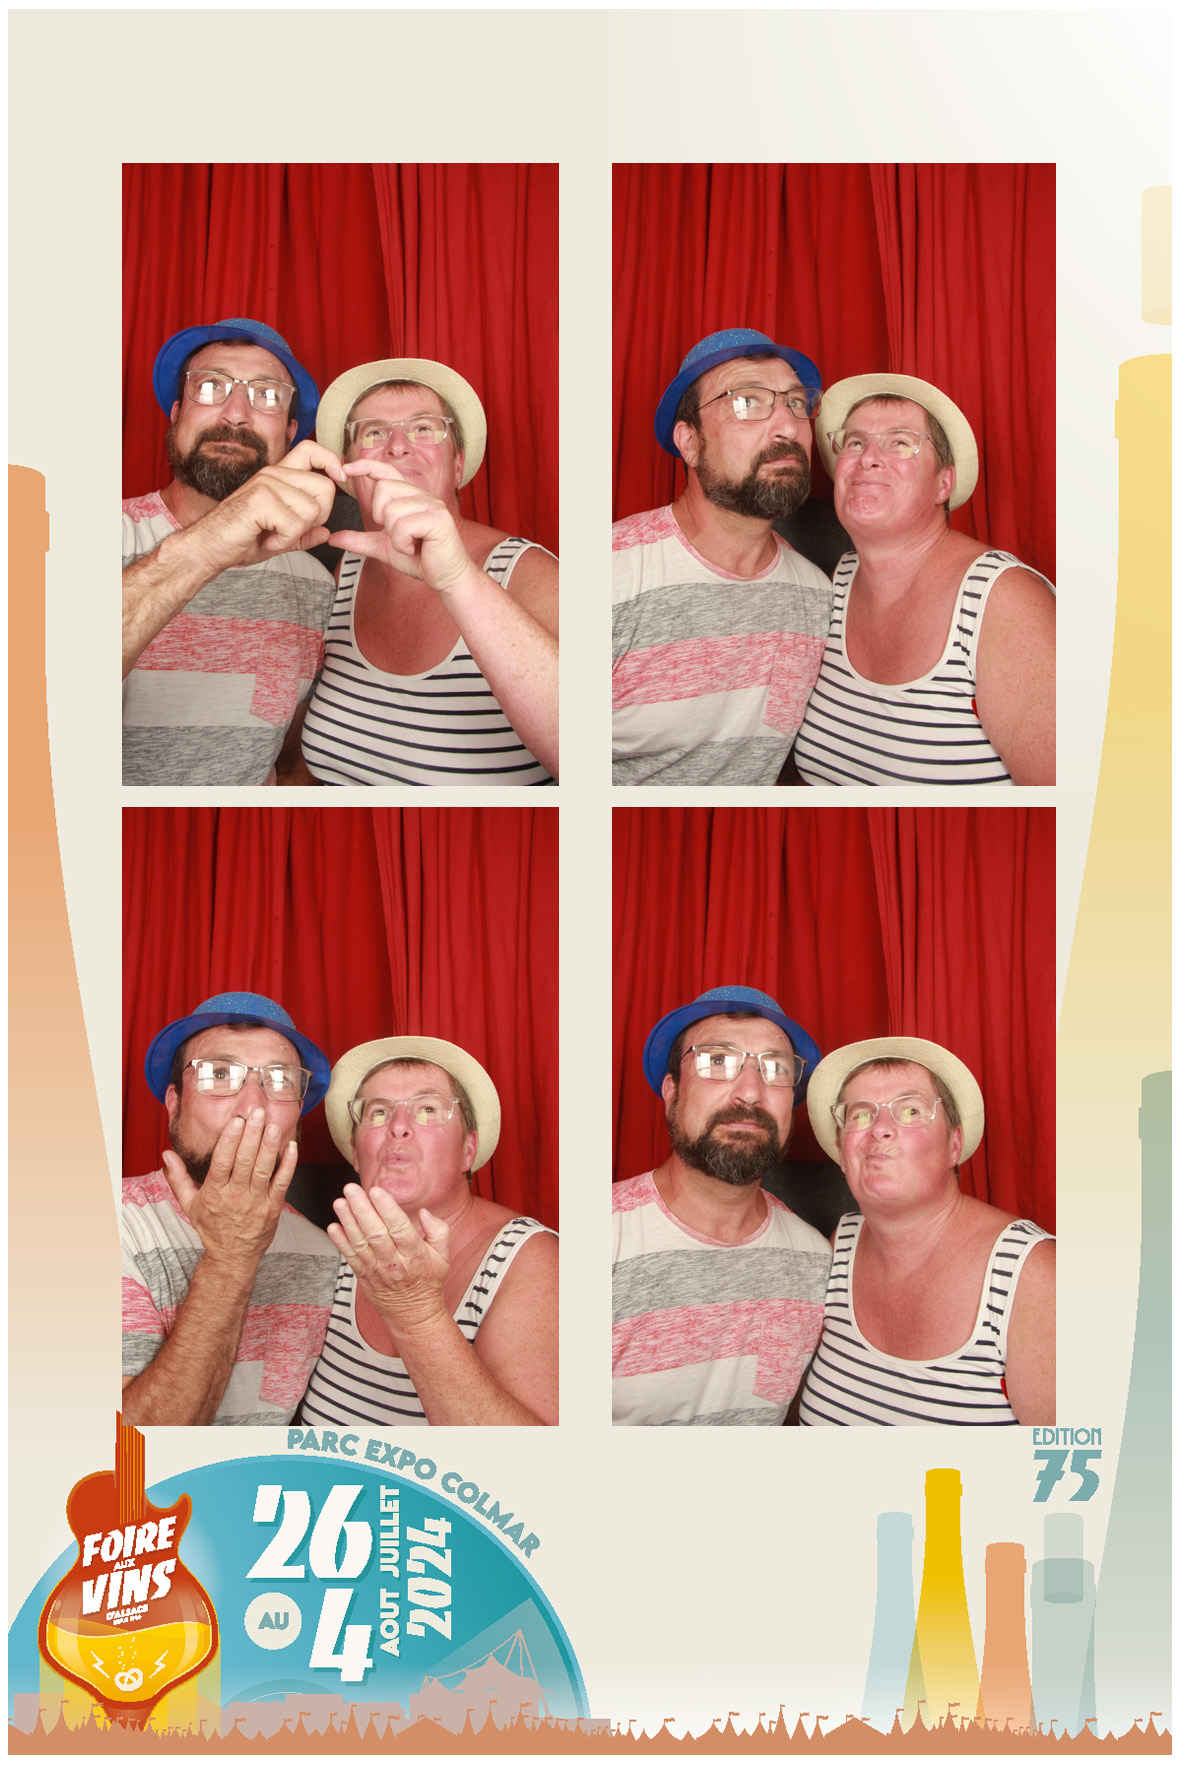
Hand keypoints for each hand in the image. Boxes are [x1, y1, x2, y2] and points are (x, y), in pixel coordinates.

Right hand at [163, 1106, 297, 1273]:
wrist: (232, 1257)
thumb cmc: (211, 1228)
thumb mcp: (189, 1205)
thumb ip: (178, 1178)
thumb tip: (166, 1155)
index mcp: (214, 1193)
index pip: (222, 1162)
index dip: (230, 1141)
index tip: (236, 1122)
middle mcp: (235, 1196)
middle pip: (245, 1162)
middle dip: (252, 1135)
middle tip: (258, 1113)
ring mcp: (256, 1202)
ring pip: (264, 1170)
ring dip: (270, 1147)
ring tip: (274, 1126)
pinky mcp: (273, 1208)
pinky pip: (282, 1183)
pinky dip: (288, 1165)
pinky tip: (291, 1147)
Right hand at [188, 439, 347, 576]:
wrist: (208, 548)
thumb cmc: (239, 539)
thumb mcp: (279, 537)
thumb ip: (303, 534)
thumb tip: (326, 533)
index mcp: (278, 476)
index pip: (312, 449)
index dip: (331, 461)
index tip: (340, 478)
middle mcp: (273, 474)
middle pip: (325, 487)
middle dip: (318, 517)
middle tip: (290, 530)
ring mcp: (266, 484)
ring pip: (313, 510)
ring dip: (297, 533)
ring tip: (273, 536)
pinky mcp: (260, 500)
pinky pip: (295, 525)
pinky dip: (284, 542)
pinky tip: (266, 541)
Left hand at [329, 1182, 450, 1335]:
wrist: (413, 1314)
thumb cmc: (428, 1280)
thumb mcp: (444, 1256)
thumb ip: (439, 1231)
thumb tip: (424, 1212)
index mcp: (415, 1254)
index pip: (400, 1228)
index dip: (387, 1209)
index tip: (377, 1191)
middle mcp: (394, 1262)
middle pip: (376, 1233)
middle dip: (362, 1209)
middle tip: (352, 1189)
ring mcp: (377, 1270)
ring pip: (360, 1244)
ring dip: (348, 1222)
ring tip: (340, 1202)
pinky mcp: (363, 1276)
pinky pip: (350, 1258)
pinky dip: (340, 1243)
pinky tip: (334, 1227)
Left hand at [334, 460, 474, 593]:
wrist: (447, 578)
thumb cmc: (421, 560)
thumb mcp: (384, 548)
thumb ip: (361, 541)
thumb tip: (333, 538)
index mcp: (411, 496)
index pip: (386, 471)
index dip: (365, 466)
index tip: (346, 469)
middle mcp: (423, 495)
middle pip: (383, 489)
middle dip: (380, 517)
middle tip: (396, 535)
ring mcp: (432, 505)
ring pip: (391, 510)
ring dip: (394, 536)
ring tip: (408, 544)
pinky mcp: (438, 519)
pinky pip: (403, 525)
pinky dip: (403, 543)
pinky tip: (414, 548)